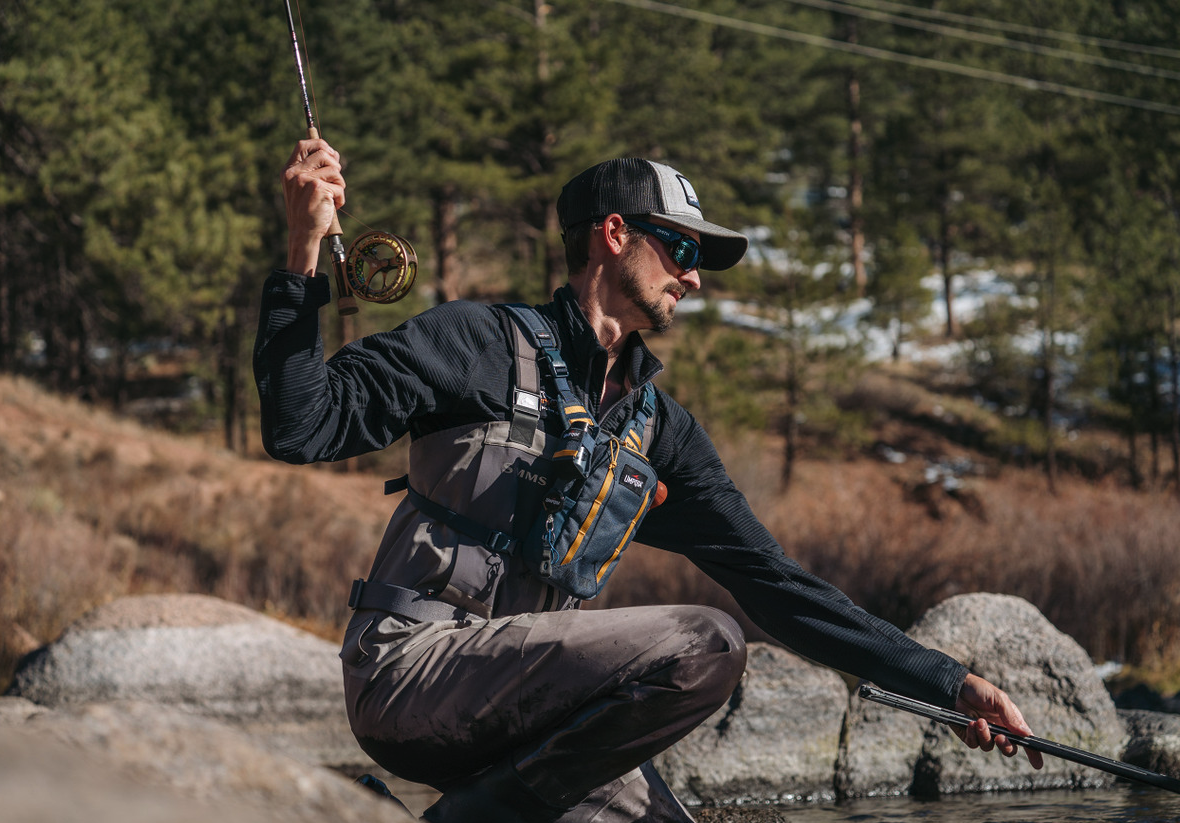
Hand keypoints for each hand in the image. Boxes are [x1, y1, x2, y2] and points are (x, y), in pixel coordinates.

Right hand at [281, 138, 346, 275]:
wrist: (303, 233)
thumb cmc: (306, 210)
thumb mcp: (302, 187)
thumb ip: (312, 169)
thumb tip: (333, 152)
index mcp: (288, 170)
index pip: (304, 144)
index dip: (320, 144)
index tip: (330, 153)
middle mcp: (294, 173)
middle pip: (324, 153)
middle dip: (335, 165)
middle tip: (334, 180)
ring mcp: (305, 180)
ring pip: (335, 170)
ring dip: (339, 184)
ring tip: (332, 196)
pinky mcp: (318, 188)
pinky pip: (340, 186)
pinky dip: (340, 198)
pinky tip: (332, 206)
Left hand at [954, 673, 1043, 769]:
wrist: (955, 686)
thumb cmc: (978, 690)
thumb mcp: (998, 698)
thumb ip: (1011, 716)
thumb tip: (1026, 734)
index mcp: (1010, 721)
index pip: (1024, 739)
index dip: (1033, 752)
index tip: (1038, 764)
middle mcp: (998, 730)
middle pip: (1008, 749)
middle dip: (1006, 746)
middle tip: (1000, 737)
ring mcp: (983, 734)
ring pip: (989, 747)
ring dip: (985, 736)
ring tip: (979, 721)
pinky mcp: (969, 735)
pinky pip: (974, 744)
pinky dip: (972, 735)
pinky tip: (969, 724)